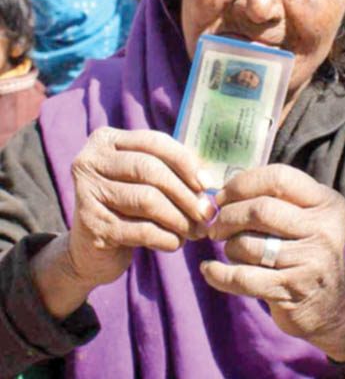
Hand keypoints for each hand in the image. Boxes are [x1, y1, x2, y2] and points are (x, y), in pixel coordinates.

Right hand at [68, 127, 212, 287]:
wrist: (89, 251)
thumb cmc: (127, 208)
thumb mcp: (145, 181)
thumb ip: (171, 171)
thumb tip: (210, 182)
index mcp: (106, 140)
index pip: (155, 142)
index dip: (186, 163)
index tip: (208, 184)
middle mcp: (90, 161)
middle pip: (151, 171)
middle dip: (186, 194)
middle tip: (207, 213)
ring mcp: (87, 192)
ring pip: (148, 200)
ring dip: (180, 219)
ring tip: (196, 231)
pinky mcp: (92, 225)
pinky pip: (142, 229)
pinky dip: (166, 238)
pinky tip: (175, 243)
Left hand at [202, 164, 344, 360]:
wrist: (332, 304)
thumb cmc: (305, 250)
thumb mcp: (306, 218)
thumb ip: (274, 199)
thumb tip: (218, 194)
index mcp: (327, 203)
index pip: (279, 178)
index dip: (242, 184)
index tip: (222, 197)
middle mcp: (324, 229)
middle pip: (261, 210)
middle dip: (228, 216)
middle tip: (216, 226)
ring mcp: (310, 262)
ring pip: (248, 244)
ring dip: (228, 247)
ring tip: (232, 251)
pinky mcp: (291, 290)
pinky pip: (241, 277)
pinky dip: (217, 273)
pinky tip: (210, 270)